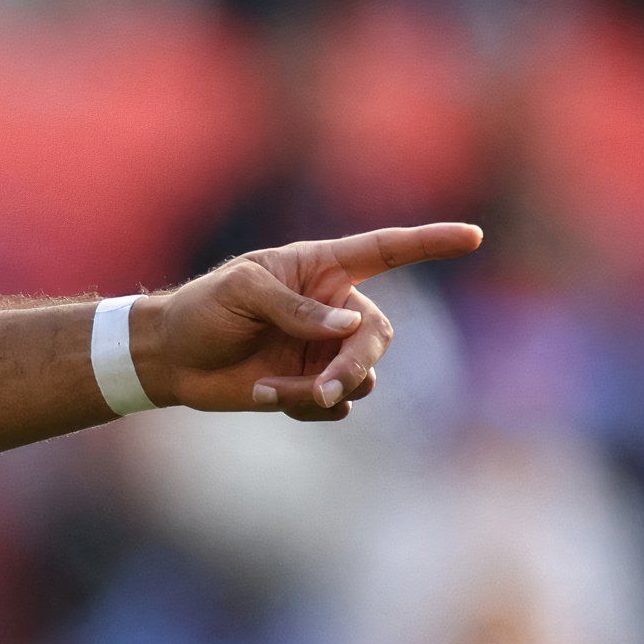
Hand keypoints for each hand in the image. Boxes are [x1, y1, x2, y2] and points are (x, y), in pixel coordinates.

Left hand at [133, 223, 483, 419]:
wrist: (170, 359)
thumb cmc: (202, 309)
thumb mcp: (240, 292)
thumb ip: (294, 307)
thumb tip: (347, 329)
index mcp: (322, 268)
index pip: (386, 250)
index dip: (430, 242)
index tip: (473, 236)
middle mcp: (334, 309)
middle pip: (378, 337)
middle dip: (357, 364)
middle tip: (326, 387)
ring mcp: (325, 351)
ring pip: (363, 376)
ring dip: (328, 390)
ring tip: (274, 390)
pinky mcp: (311, 387)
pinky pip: (337, 406)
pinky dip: (309, 407)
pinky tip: (270, 396)